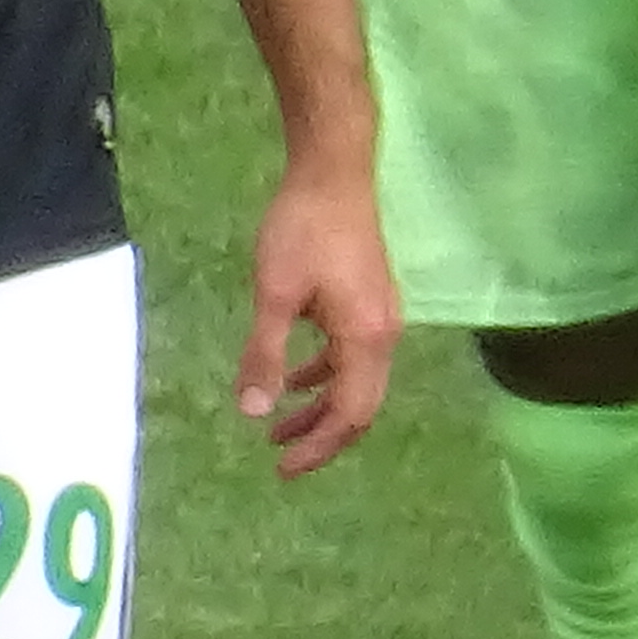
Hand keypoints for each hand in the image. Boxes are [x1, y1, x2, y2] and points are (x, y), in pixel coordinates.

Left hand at [232, 153, 399, 476]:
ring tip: (276, 426)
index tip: (282, 467)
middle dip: (320, 435)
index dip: (319, 447)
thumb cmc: (302, 229)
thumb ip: (266, 355)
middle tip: (278, 457)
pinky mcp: (369, 301)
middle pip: (359, 405)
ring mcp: (380, 317)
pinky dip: (323, 374)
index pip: (350, 414)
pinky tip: (293, 377)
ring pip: (354, 381)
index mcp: (366, 339)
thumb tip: (254, 412)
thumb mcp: (274, 294)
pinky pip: (350, 355)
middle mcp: (383, 334)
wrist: (334, 170)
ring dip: (318, 406)